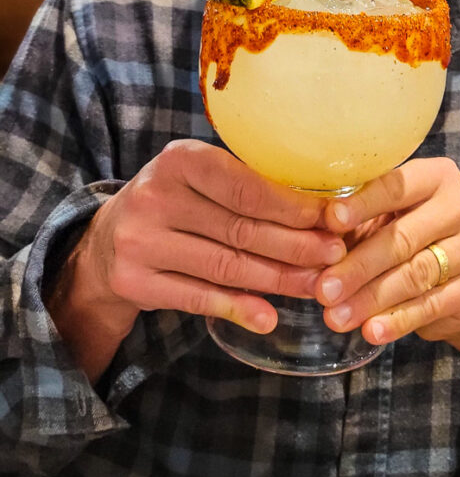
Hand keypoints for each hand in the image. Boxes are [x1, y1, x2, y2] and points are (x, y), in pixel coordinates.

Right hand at [50, 139, 346, 376]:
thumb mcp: (202, 177)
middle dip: (296, 246)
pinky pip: (198, 298)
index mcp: (180, 159)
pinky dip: (238, 308)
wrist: (107, 239)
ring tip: (315, 285)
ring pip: (225, 266)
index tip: (334, 221)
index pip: (247, 188)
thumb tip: (322, 211)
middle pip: (241, 229)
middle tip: (335, 256)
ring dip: (277, 280)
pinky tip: (269, 317)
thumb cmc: (177, 200)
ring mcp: (140, 241)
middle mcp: (155, 197)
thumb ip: (248, 186)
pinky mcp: (134, 281)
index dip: (294, 208)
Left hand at [316, 158, 459, 375]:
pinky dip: (399, 319)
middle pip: (403, 237)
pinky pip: (434, 304)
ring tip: (337, 317)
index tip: (331, 221)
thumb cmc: (411, 237)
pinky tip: (372, 330)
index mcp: (436, 176)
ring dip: (372, 298)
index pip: (396, 187)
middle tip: (323, 290)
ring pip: (416, 273)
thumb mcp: (386, 221)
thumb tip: (314, 239)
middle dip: (358, 266)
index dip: (362, 204)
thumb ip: (357, 225)